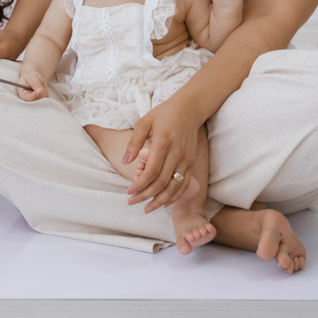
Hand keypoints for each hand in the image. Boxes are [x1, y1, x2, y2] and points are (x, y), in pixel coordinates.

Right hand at [15, 61, 46, 101]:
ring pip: (40, 99)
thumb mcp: (31, 77)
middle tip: (39, 85)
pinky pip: (44, 98)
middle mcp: (26, 98)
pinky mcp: (38, 100)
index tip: (38, 92)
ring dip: (42, 92)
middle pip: (33, 100)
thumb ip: (35, 83)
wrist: (33, 77)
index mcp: (21, 92)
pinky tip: (41, 88)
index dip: (32, 96)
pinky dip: (45, 93)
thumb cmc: (30, 75)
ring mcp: (32, 100)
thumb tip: (40, 91)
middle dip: (39, 93)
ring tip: (39, 85)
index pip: (25, 98)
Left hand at [121, 94, 199, 212]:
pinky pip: (184, 184)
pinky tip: (165, 203)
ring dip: (160, 200)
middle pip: (162, 182)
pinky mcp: (192, 163)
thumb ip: (134, 142)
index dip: (140, 184)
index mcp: (163, 143)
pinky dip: (175, 196)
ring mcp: (186, 160)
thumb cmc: (163, 114)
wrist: (189, 109)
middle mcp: (177, 154)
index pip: (151, 171)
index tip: (129, 191)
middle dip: (146, 196)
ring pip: (174, 187)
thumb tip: (125, 162)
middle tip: (132, 202)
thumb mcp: (144, 122)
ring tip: (147, 208)